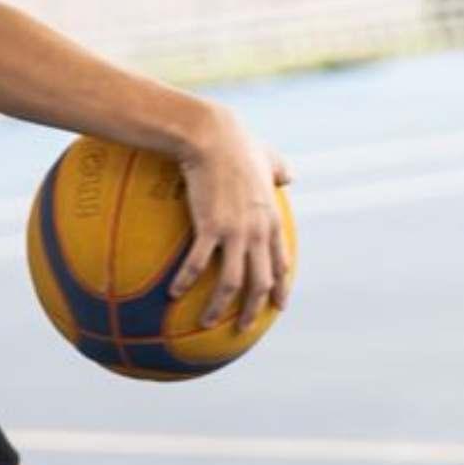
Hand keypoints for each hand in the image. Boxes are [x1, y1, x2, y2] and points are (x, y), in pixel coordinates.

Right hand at [166, 105, 293, 332]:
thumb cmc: (236, 141)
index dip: (280, 286)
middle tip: (242, 327)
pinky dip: (187, 281)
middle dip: (253, 309)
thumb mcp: (266, 155)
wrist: (213, 136)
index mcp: (271, 219)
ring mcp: (236, 232)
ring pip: (233, 282)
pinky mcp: (211, 227)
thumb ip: (279, 168)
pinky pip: (198, 263)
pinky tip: (173, 293)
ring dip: (219, 308)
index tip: (277, 305)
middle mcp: (258, 232)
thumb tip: (290, 175)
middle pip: (261, 282)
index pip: (280, 262)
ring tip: (207, 323)